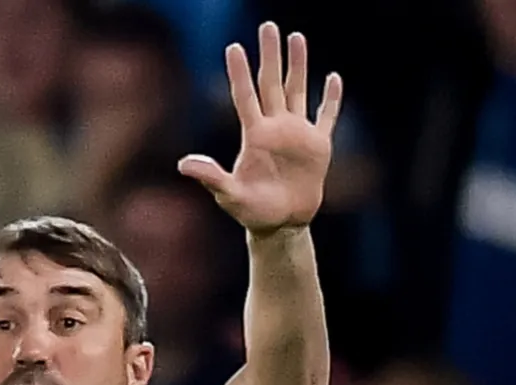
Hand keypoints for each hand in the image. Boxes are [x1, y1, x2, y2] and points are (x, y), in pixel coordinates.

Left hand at [178, 23, 341, 235]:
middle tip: (268, 26)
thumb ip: (211, 177)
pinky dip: (331, 99)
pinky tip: (333, 77)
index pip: (245, 96)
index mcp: (254, 136)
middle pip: (271, 83)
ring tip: (297, 37)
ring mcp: (297, 134)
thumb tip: (183, 164)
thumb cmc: (252, 212)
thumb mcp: (230, 195)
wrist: (281, 226)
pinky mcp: (318, 146)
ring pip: (297, 91)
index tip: (233, 47)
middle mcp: (275, 128)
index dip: (239, 73)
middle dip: (270, 55)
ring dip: (298, 65)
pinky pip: (326, 117)